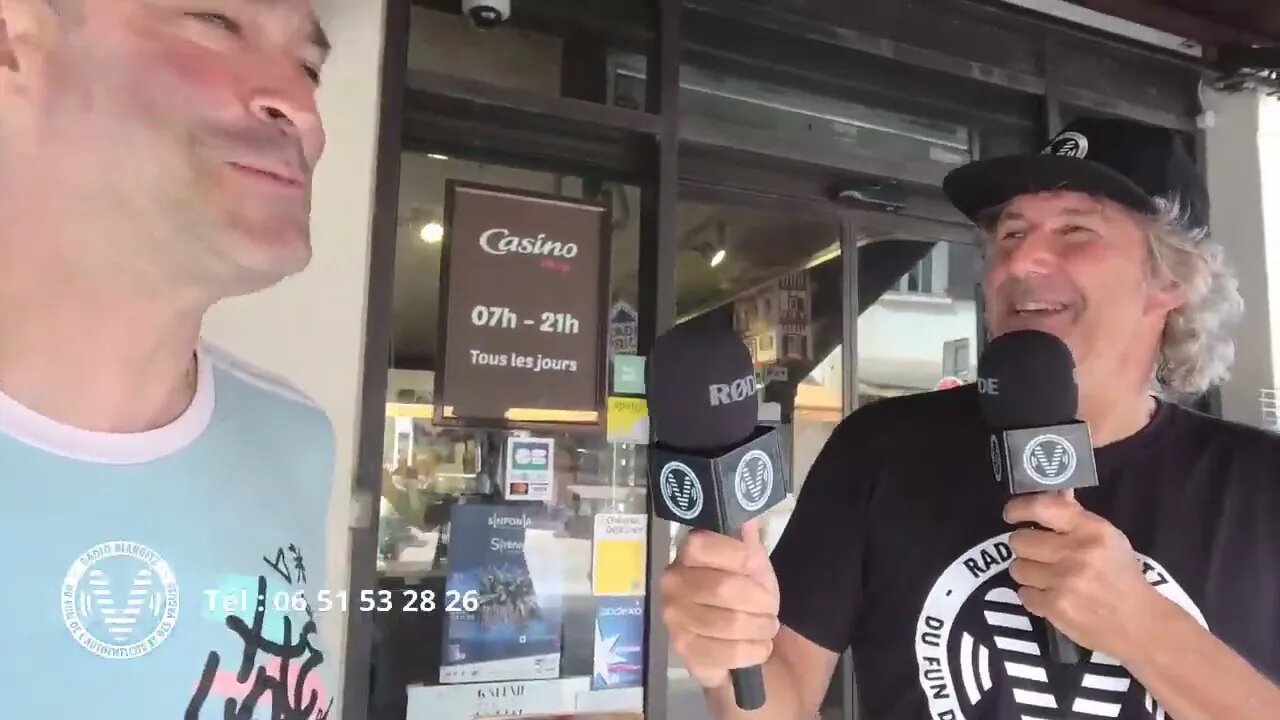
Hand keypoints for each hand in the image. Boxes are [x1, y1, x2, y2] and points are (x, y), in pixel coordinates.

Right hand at [659, 518, 780, 688]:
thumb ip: (747, 536)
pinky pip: (730, 653)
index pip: (704, 545)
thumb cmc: (746, 592)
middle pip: (724, 588)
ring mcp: (674, 619)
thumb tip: (745, 507)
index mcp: (687, 553)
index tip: (758, 569)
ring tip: (766, 627)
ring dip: (761, 627)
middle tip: (770, 607)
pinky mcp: (684, 652)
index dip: (741, 558)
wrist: (743, 637)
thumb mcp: (752, 560)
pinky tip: (758, 646)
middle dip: (760, 601)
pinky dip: (755, 650)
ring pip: (731, 623)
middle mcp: (672, 583)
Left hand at [1004, 491, 1156, 660]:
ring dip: (1027, 572)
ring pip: (1017, 568)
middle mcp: (1075, 552)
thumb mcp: (1107, 538)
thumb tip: (1056, 491)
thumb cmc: (1121, 576)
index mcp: (1090, 530)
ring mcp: (1064, 581)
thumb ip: (1076, 515)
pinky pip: (1024, 594)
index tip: (1011, 514)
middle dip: (1024, 547)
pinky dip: (1034, 596)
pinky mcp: (1055, 608)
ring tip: (1045, 577)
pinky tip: (1050, 596)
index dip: (1018, 508)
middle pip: (1019, 540)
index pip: (1041, 507)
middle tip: (1037, 553)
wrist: (1140, 624)